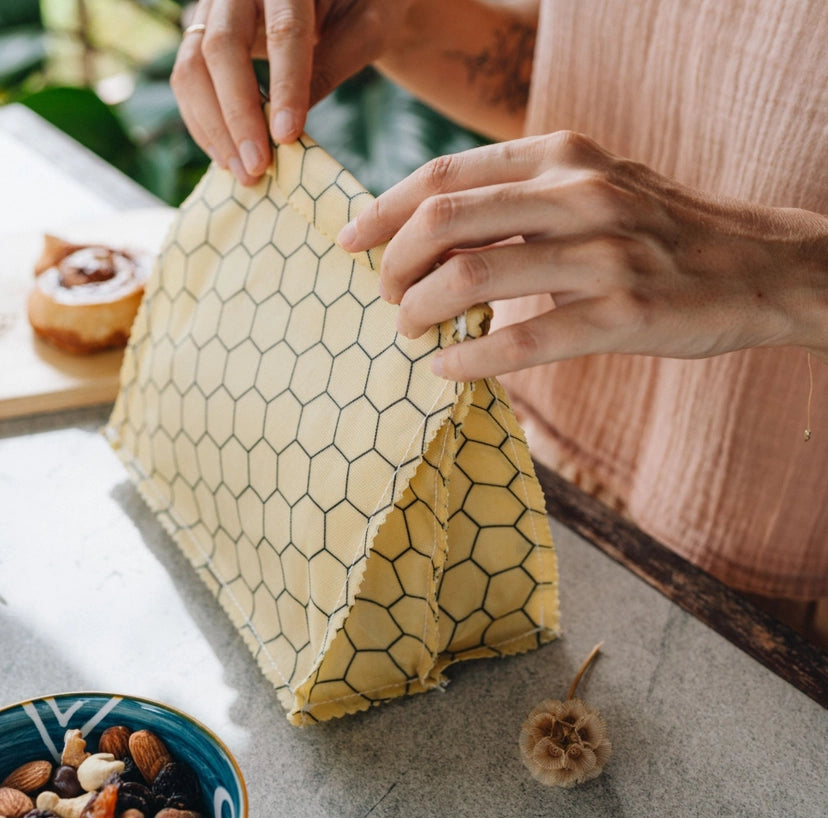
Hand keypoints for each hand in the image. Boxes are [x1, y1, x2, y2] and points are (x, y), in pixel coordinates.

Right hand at [171, 0, 410, 184]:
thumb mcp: (365, 30)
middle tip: (257, 167)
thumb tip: (288, 128)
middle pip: (222, 47)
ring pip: (193, 66)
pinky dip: (204, 124)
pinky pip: (188, 80)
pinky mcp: (202, 35)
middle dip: (238, 115)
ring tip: (244, 173)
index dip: (283, 88)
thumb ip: (331, 65)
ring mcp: (214, 9)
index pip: (282, 32)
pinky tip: (228, 157)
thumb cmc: (361, 8)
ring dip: (214, 127)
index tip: (286, 138)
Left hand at [338, 131, 827, 379]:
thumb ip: (522, 199)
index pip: (444, 175)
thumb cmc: (660, 230)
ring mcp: (604, 254)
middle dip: (393, 265)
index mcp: (562, 156)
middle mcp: (579, 194)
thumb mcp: (593, 186)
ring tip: (409, 331)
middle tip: (384, 297)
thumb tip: (436, 235)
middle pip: (444, 222)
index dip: (383, 209)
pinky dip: (472, 358)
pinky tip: (448, 369)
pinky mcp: (624, 315)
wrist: (759, 266)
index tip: (349, 241)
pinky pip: (525, 342)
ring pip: (473, 280)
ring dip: (421, 311)